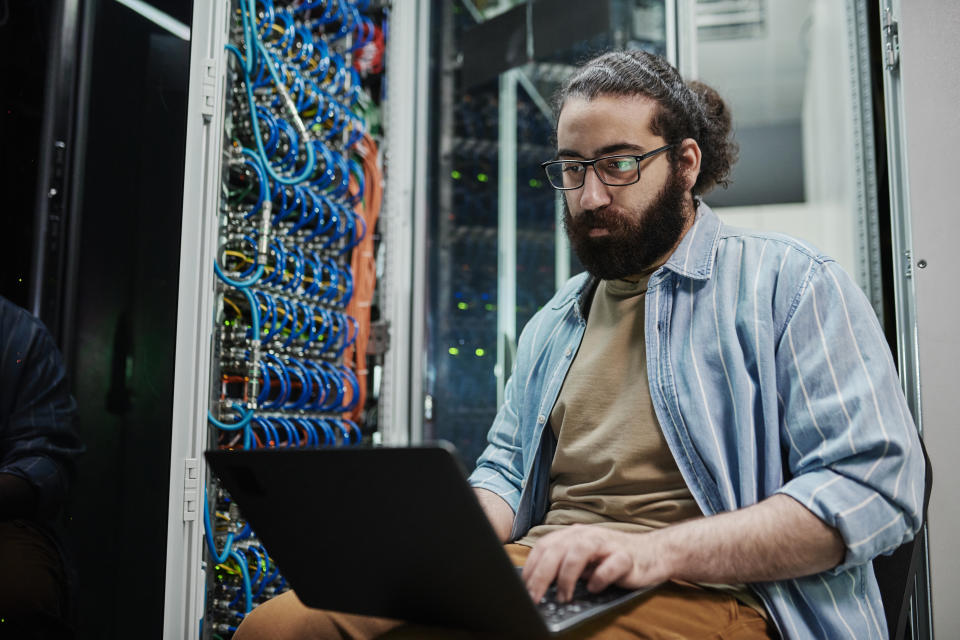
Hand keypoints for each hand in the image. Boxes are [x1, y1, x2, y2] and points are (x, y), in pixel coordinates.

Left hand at [520, 524, 668, 603]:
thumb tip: (537, 585)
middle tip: (535, 597)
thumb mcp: (584, 560)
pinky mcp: (626, 556)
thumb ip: (564, 565)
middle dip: (542, 576)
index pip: (544, 546)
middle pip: (557, 550)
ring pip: (578, 552)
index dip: (532, 567)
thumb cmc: (612, 559)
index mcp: (573, 534)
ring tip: (564, 597)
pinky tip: (594, 588)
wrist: (653, 553)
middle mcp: (587, 535)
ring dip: (566, 577)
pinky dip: (598, 579)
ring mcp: (607, 543)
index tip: (523, 589)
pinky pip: (609, 566)